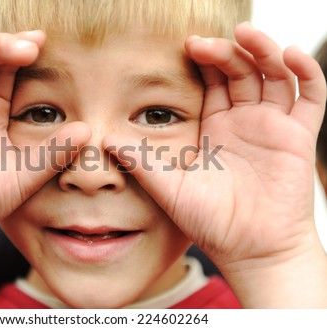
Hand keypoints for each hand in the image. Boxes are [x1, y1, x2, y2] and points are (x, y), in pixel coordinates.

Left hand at [106, 22, 326, 305]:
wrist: (248, 251)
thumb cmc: (209, 222)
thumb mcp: (168, 186)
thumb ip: (139, 161)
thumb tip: (104, 140)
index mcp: (216, 128)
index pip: (213, 81)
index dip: (204, 60)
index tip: (187, 45)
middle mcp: (244, 122)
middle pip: (241, 71)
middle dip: (227, 51)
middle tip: (204, 42)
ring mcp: (273, 127)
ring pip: (274, 75)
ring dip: (263, 50)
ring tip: (245, 34)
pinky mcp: (298, 138)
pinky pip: (311, 96)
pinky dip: (305, 72)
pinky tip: (290, 54)